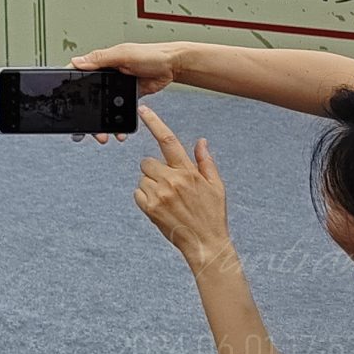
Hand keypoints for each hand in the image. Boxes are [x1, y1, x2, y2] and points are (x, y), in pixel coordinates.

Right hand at [74, 42, 178, 141]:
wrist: (173, 66)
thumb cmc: (151, 54)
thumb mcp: (122, 54)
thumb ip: (100, 59)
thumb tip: (77, 62)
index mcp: (101, 62)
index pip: (79, 74)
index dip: (69, 87)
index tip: (62, 101)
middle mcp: (106, 75)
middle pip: (88, 96)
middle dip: (85, 115)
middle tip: (82, 129)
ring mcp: (117, 87)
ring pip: (103, 107)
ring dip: (101, 122)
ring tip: (102, 134)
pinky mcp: (128, 96)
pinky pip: (118, 112)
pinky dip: (117, 122)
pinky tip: (118, 131)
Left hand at [133, 106, 233, 269]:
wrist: (205, 243)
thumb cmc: (212, 214)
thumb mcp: (216, 186)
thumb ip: (205, 162)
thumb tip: (200, 141)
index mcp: (188, 172)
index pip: (168, 141)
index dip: (155, 123)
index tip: (144, 110)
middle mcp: (172, 180)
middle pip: (147, 162)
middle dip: (155, 170)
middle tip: (170, 185)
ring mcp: (159, 194)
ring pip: (142, 178)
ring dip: (151, 185)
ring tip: (169, 200)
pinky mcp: (149, 207)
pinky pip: (137, 193)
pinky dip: (145, 198)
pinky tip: (161, 207)